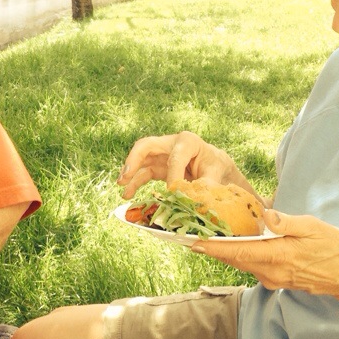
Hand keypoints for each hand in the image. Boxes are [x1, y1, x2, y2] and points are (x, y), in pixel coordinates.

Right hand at [117, 131, 253, 198]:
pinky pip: (143, 172)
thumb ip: (207, 183)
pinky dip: (134, 182)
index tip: (173, 192)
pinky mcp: (158, 166)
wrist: (216, 168)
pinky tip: (126, 193)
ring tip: (121, 185)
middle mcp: (171, 144)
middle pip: (147, 146)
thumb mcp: (217, 173)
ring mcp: (162, 155)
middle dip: (134, 159)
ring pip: (141, 159)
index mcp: (188, 141)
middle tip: (125, 176)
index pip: (175, 156)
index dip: (173, 174)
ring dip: (130, 172)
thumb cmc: (217, 167)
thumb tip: (196, 197)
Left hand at [193, 211, 338, 299]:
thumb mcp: (313, 228)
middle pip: (233, 258)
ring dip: (221, 251)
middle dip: (209, 247)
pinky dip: (237, 254)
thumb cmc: (332, 248)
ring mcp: (271, 278)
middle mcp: (270, 271)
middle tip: (186, 235)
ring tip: (201, 236)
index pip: (238, 252)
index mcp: (278, 257)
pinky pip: (250, 265)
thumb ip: (288, 223)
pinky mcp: (274, 279)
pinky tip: (229, 242)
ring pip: (240, 262)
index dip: (213, 247)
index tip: (192, 241)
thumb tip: (267, 215)